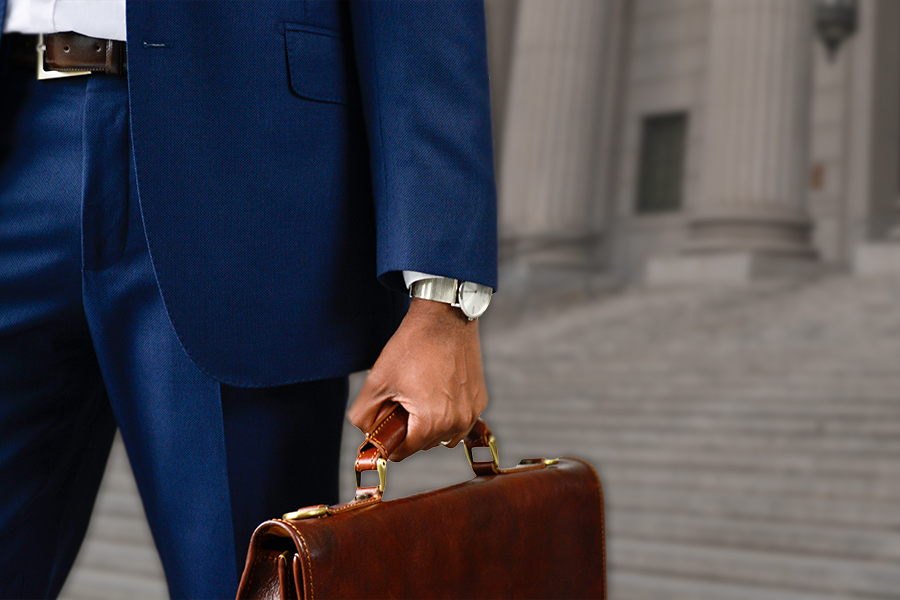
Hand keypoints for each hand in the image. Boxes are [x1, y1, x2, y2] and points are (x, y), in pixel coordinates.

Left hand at [348, 298, 487, 460]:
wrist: (444, 318)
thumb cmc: (413, 346)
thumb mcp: (377, 381)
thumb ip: (363, 416)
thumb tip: (367, 434)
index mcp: (431, 423)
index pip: (402, 452)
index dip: (387, 439)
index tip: (383, 421)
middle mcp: (457, 423)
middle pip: (422, 445)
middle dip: (407, 429)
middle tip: (399, 400)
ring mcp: (472, 412)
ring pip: (442, 436)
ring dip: (427, 425)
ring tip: (418, 396)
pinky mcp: (479, 400)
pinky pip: (459, 421)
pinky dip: (445, 414)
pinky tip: (435, 390)